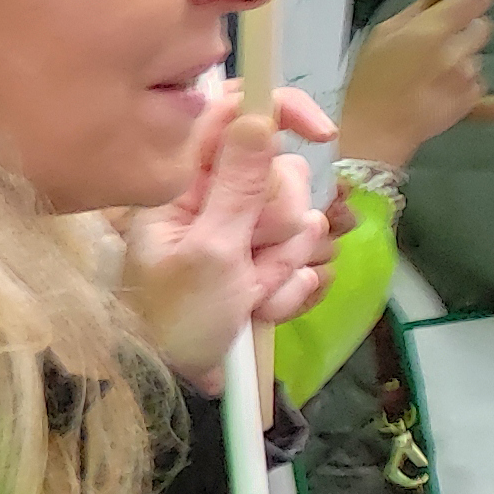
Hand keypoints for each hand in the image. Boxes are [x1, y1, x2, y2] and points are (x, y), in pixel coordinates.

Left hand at [119, 84, 337, 392]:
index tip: (320, 133)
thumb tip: (257, 115)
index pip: (234, 113)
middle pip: (284, 173)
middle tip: (245, 259)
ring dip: (279, 267)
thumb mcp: (208, 251)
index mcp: (185, 182)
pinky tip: (254, 314)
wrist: (176, 383)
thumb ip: (238, 185)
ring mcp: (242, 235)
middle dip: (278, 222)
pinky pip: (302, 265)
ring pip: (301, 224)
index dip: (281, 110)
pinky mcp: (262, 268)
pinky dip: (284, 293)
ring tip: (242, 297)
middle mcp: (215, 199)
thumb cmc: (173, 318)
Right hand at [336, 0, 491, 172]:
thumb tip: (432, 2)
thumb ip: (410, 14)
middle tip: (441, 45)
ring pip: (477, 56)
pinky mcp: (472, 98)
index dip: (470, 1)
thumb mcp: (378, 37)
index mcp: (431, 30)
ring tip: (432, 76)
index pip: (475, 0)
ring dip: (461, 60)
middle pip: (483, 27)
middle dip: (466, 31)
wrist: (375, 134)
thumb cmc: (368, 83)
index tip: (461, 7)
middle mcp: (457, 50)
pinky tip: (438, 92)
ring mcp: (468, 76)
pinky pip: (476, 81)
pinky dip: (462, 83)